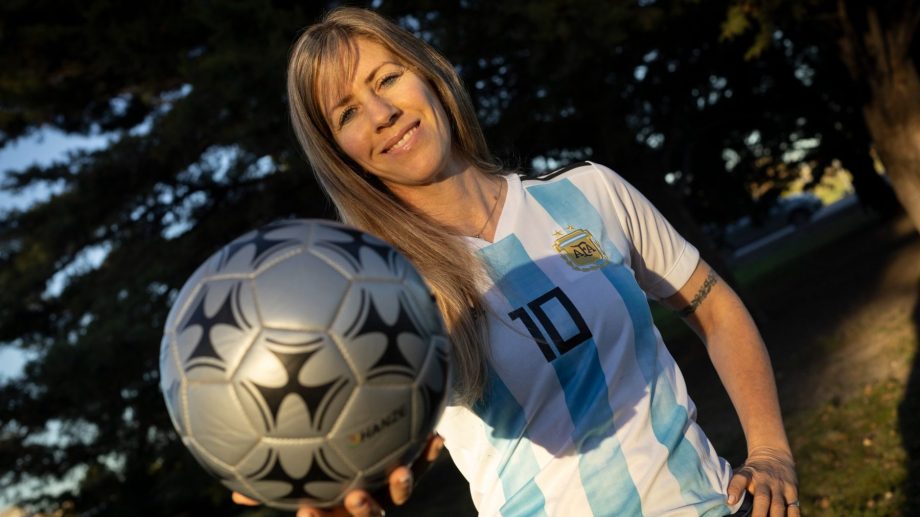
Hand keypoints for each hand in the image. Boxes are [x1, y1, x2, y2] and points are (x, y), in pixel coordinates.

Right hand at [232, 434, 444, 516]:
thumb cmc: (321, 459)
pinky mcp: (411, 463)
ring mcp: (388, 483)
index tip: (306, 510)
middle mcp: (365, 496)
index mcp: (337, 501)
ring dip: (402, 483)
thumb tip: (232, 492)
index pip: (325, 516)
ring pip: (398, 492)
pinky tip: (435, 435)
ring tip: (400, 471)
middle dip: (363, 510)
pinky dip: (429, 452)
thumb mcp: (297, 469)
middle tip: (355, 495)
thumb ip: (272, 477)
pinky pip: (423, 461)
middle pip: (368, 513)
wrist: (369, 440)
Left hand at [726, 446, 798, 516]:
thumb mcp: (742, 472)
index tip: (729, 501)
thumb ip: (734, 484)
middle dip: (759, 514)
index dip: (735, 489)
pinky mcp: (792, 490)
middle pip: (762, 498)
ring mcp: (779, 486)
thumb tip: (723, 501)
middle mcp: (764, 479)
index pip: (740, 479)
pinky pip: (793, 508)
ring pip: (778, 506)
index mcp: (748, 474)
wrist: (774, 454)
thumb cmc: (753, 471)